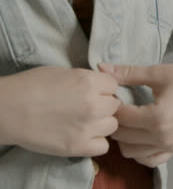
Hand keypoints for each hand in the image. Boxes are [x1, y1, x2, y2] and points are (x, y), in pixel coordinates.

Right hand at [0, 66, 121, 156]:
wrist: (7, 110)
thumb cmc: (30, 86)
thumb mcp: (64, 72)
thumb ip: (87, 79)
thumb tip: (102, 84)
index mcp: (90, 82)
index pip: (114, 85)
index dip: (103, 89)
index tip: (93, 92)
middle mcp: (94, 104)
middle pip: (115, 105)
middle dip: (104, 105)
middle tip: (87, 107)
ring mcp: (88, 127)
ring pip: (112, 125)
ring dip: (102, 123)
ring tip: (84, 122)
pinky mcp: (79, 146)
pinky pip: (103, 146)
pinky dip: (96, 142)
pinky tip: (84, 136)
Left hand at [97, 46, 172, 167]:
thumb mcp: (158, 72)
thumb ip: (128, 73)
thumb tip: (101, 67)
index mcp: (157, 118)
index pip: (120, 117)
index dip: (112, 105)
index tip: (113, 94)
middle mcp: (162, 137)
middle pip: (122, 136)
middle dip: (115, 120)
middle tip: (118, 105)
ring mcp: (169, 146)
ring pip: (131, 152)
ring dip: (124, 137)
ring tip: (128, 119)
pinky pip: (149, 160)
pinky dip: (139, 151)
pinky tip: (139, 135)